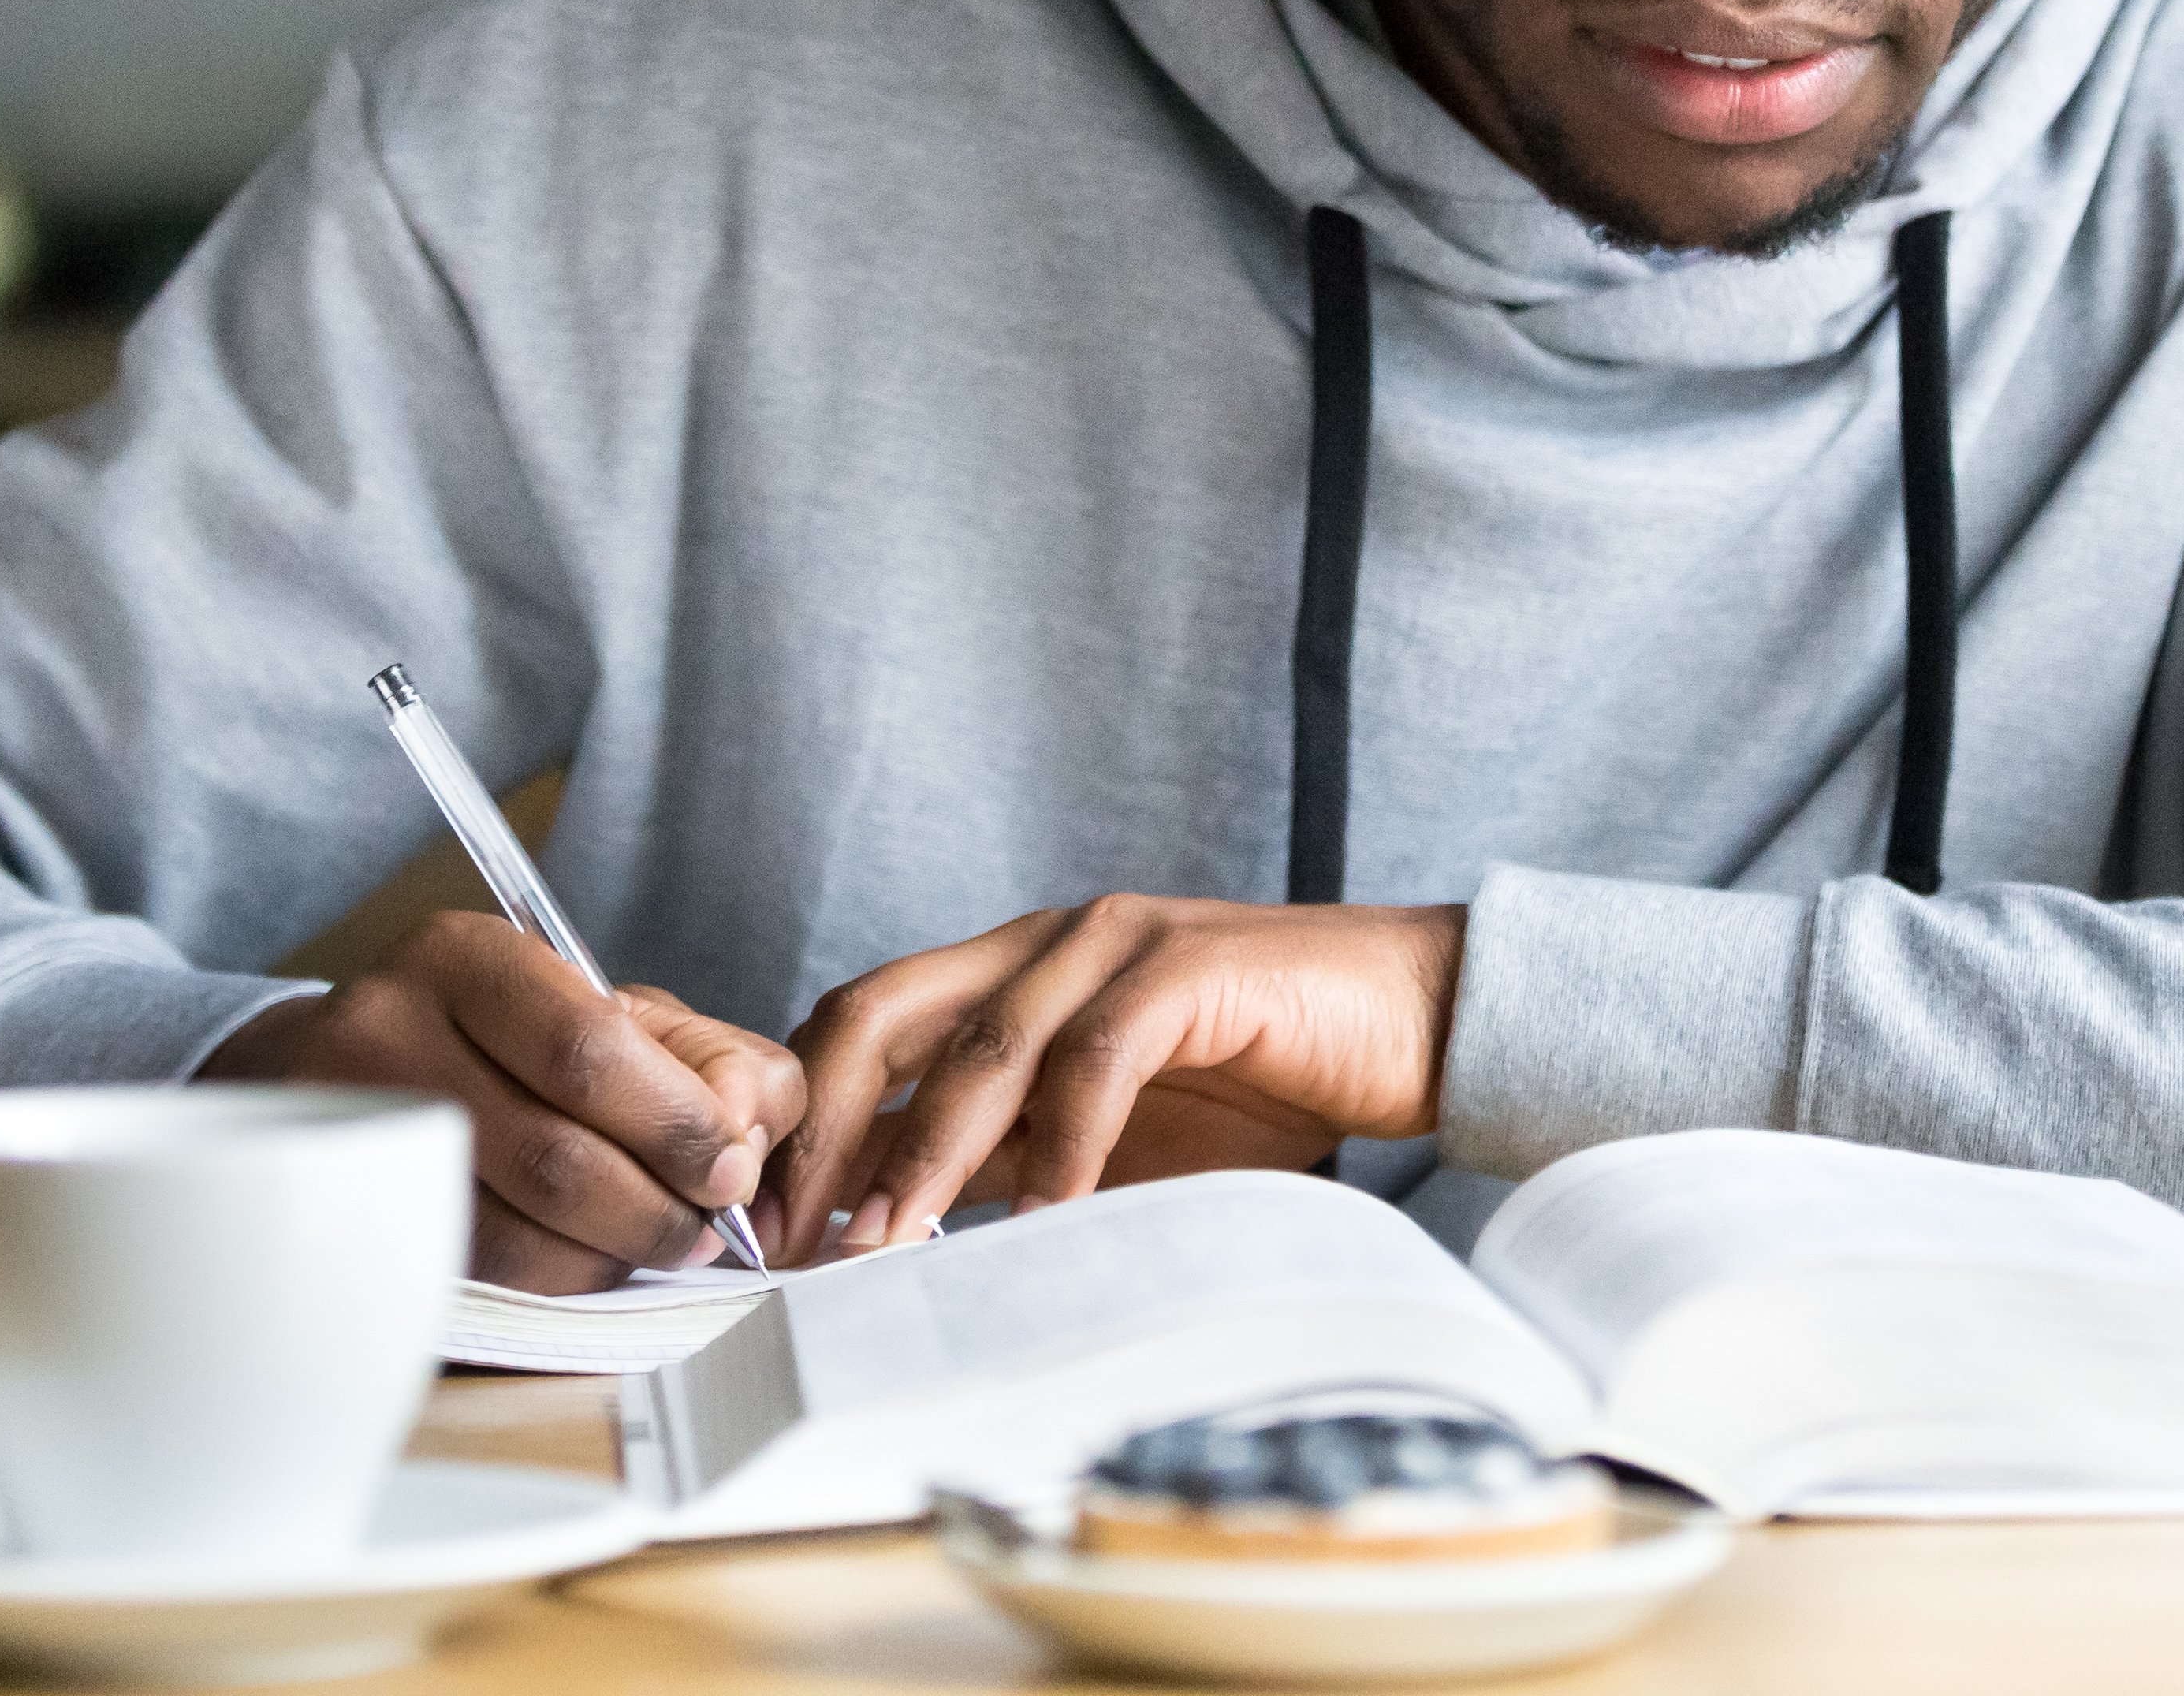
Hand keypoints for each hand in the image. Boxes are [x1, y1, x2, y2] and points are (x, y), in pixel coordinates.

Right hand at [198, 911, 804, 1292]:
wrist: (354, 1072)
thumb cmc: (516, 1042)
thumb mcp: (617, 1012)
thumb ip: (709, 1058)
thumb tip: (749, 1134)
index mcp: (465, 958)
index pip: (587, 1050)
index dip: (677, 1124)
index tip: (732, 1166)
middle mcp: (389, 1035)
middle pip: (553, 1155)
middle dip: (657, 1206)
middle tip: (707, 1225)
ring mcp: (359, 1137)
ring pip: (515, 1237)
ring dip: (613, 1256)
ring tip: (658, 1242)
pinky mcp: (355, 1220)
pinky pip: (478, 1279)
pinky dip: (558, 1282)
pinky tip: (590, 1258)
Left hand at [761, 897, 1464, 1256]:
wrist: (1417, 1023)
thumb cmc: (1265, 1082)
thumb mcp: (1105, 1132)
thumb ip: (1008, 1155)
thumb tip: (888, 1223)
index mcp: (1014, 968)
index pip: (863, 1024)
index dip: (801, 1117)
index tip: (766, 1224)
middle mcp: (1048, 939)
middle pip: (883, 1012)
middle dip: (824, 1126)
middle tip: (795, 1236)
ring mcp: (1118, 943)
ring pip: (982, 1045)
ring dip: (926, 1153)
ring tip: (888, 1243)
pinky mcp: (1193, 969)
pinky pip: (1099, 1060)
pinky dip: (1061, 1146)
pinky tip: (1042, 1220)